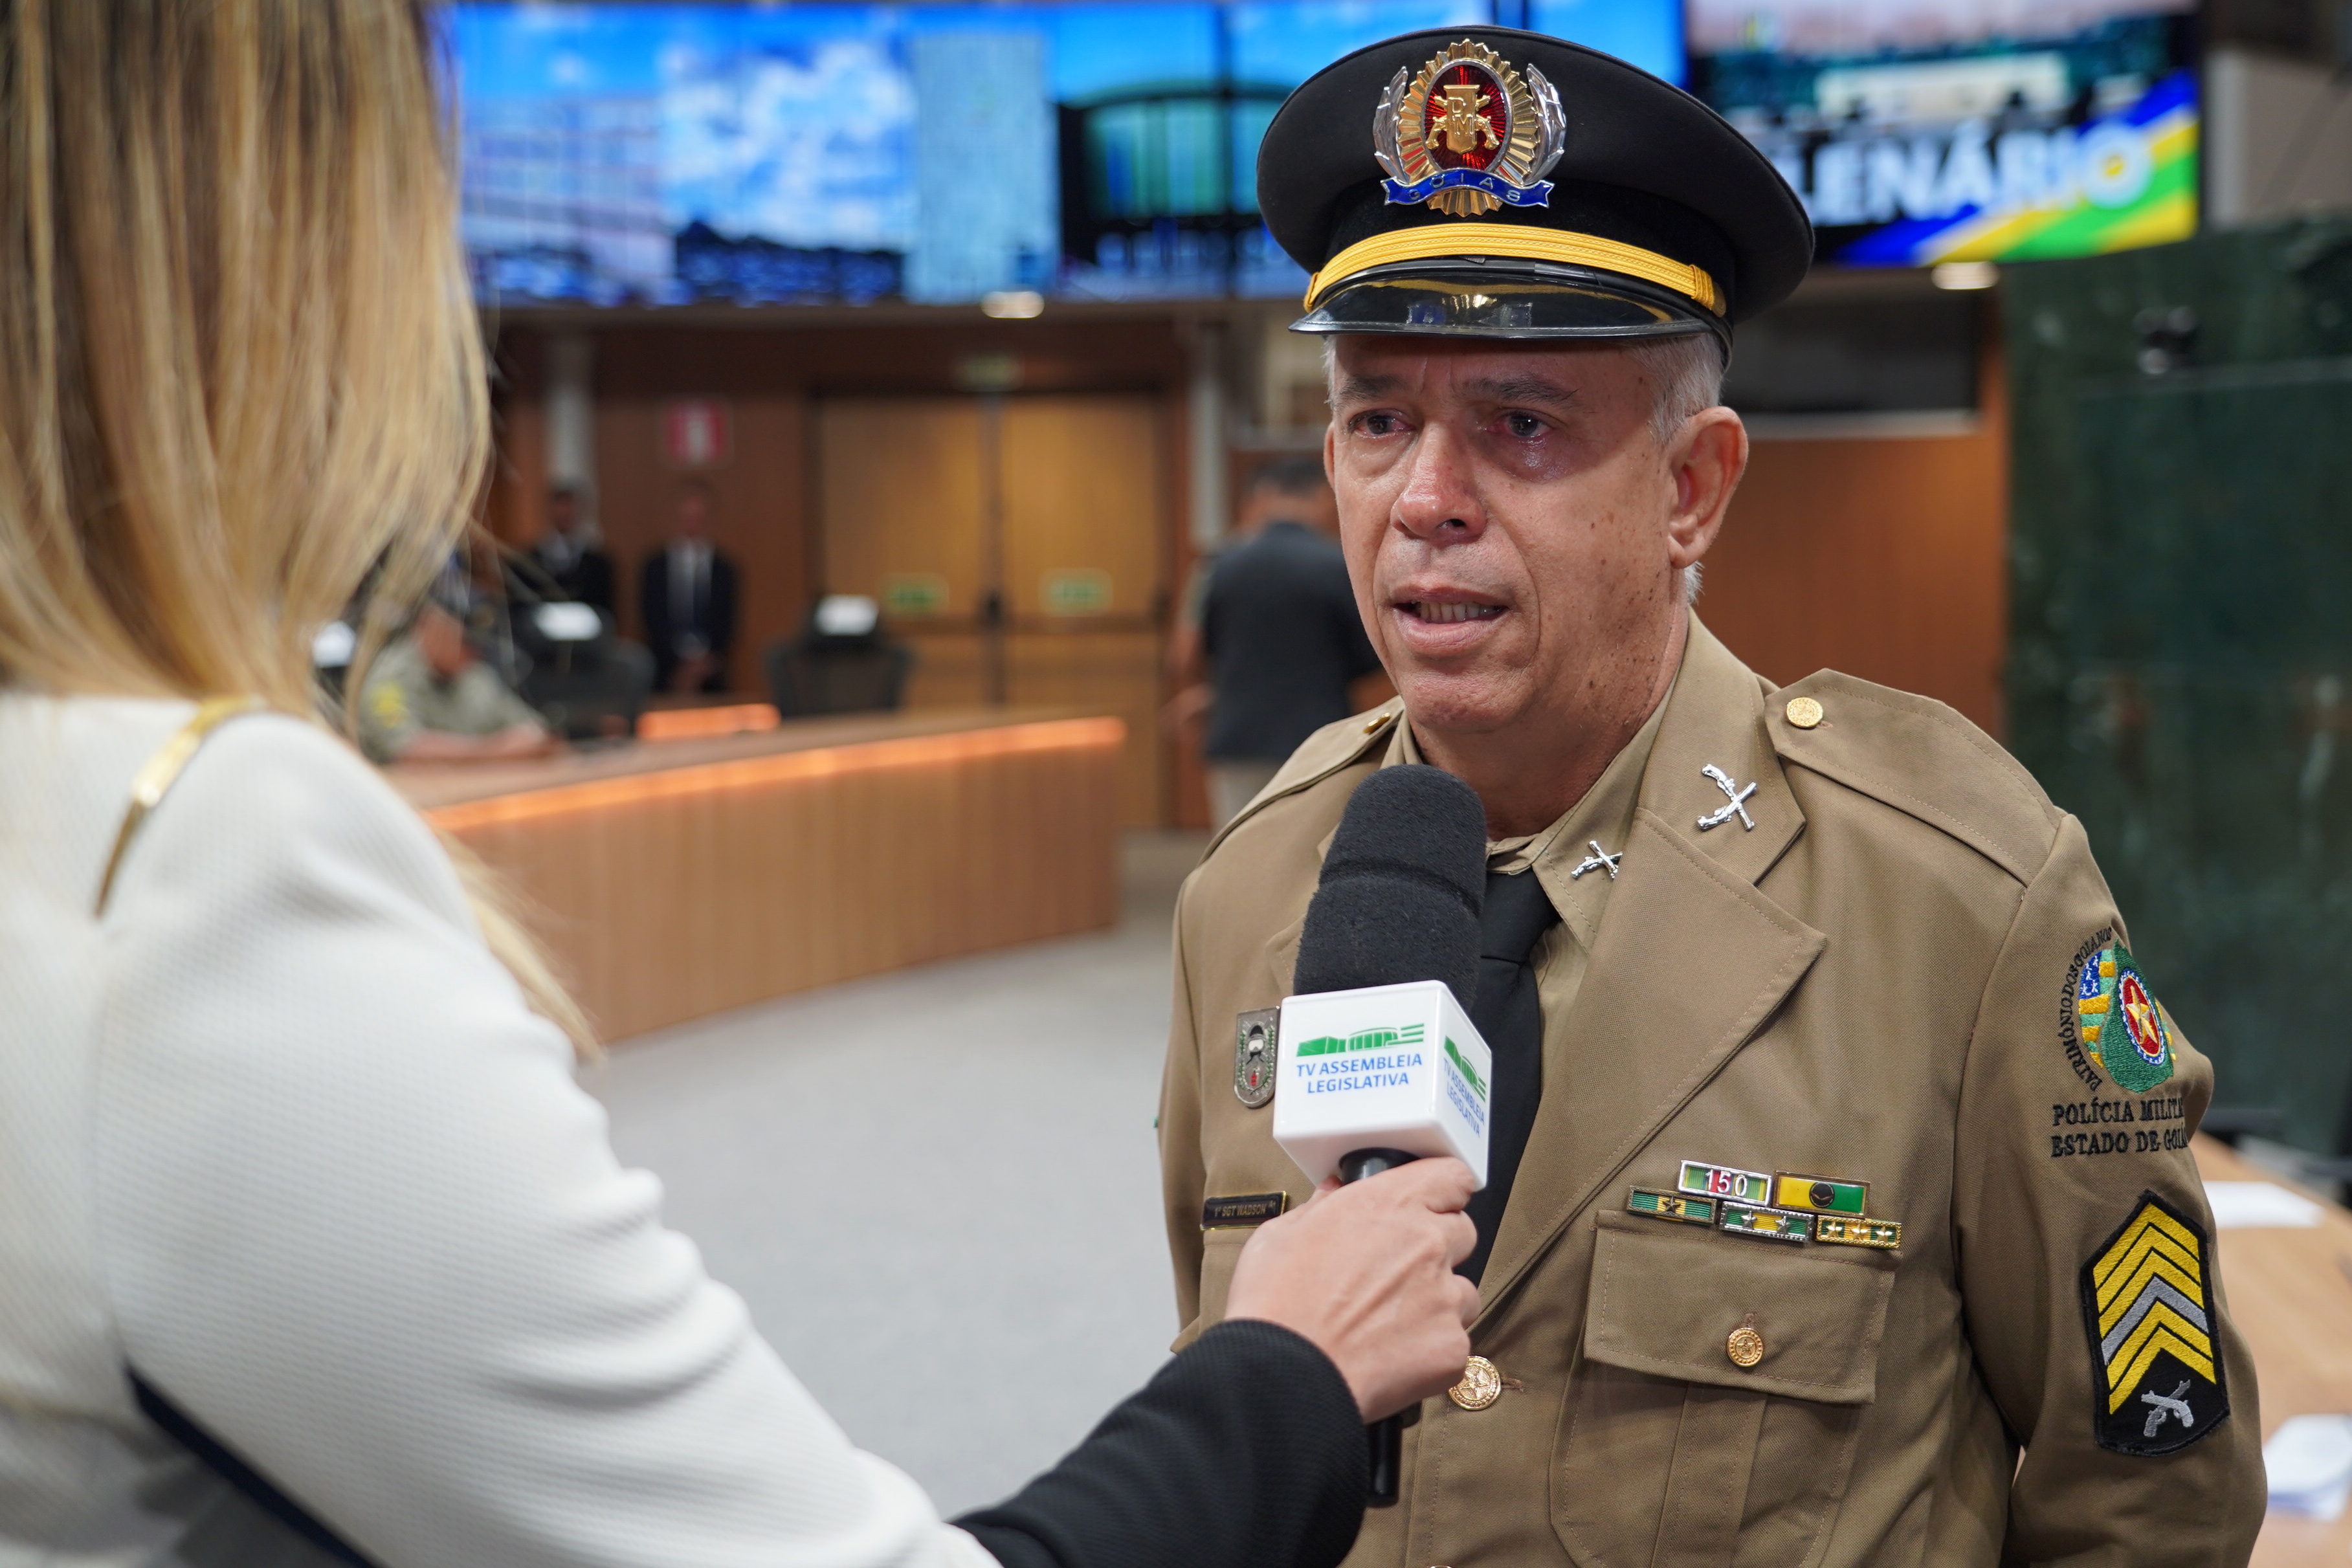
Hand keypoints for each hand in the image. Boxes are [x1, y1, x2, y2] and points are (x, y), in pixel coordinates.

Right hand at [1224, 1158, 1479, 1420]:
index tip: (1433, 1202)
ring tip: (1391, 1321)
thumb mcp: (1284, 1232)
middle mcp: (1428, 1243)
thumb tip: (1333, 1195)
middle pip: (1463, 1232)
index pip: (1452, 1177)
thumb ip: (1322, 1207)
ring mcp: (1445, 1297)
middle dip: (1438, 1247)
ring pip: (1463, 1292)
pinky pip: (1455, 1341)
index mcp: (1391, 1204)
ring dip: (1438, 1301)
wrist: (1284, 1374)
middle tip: (1399, 1271)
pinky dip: (1432, 1348)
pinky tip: (1393, 1354)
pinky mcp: (1452, 1347)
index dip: (1442, 1191)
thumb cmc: (1277, 1305)